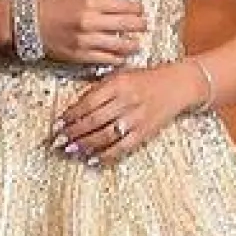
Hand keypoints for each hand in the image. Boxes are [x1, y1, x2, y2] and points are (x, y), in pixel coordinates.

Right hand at [35, 0, 147, 66]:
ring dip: (133, 45)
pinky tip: (122, 57)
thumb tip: (119, 4)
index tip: (140, 11)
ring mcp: (85, 40)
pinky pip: (106, 59)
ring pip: (120, 45)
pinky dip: (117, 59)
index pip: (126, 6)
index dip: (138, 9)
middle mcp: (90, 20)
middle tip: (145, 26)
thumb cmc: (48, 4)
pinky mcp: (79, 55)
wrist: (24, 22)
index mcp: (90, 1)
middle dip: (140, 26)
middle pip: (128, 24)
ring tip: (137, 45)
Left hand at [51, 60, 206, 165]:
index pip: (88, 102)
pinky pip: (123, 147)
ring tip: (71, 149)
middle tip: (58, 140)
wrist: (177, 85)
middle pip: (94, 120)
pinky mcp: (145, 132)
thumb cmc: (144, 79)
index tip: (58, 123)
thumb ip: (98, 90)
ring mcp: (137, 118)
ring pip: (106, 135)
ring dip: (85, 144)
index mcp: (118, 84)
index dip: (71, 115)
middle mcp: (127, 101)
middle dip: (73, 132)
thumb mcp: (120, 76)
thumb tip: (74, 110)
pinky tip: (93, 159)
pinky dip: (106, 155)